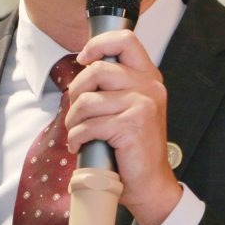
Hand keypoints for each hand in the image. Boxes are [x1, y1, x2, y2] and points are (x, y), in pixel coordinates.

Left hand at [66, 29, 182, 224]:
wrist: (151, 184)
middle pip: (96, 69)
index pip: (125, 40)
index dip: (98, 44)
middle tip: (75, 110)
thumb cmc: (135, 148)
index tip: (83, 59)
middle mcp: (149, 87)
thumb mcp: (132, 108)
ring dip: (74, 120)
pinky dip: (77, 138)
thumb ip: (117, 86)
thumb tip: (84, 69)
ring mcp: (142, 105)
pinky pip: (89, 125)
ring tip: (77, 132)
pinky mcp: (131, 126)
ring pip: (88, 101)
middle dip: (76, 91)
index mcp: (149, 78)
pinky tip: (81, 147)